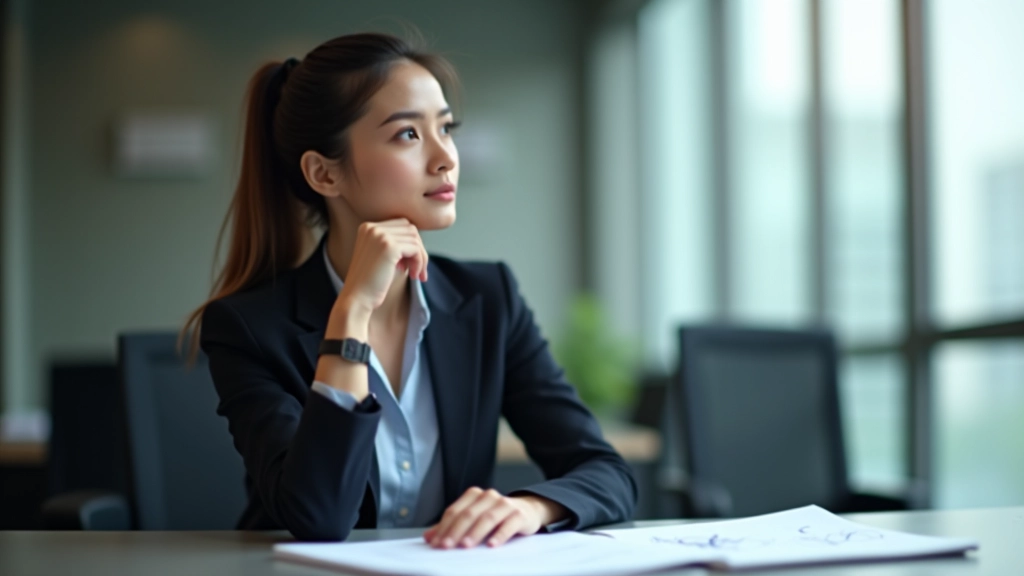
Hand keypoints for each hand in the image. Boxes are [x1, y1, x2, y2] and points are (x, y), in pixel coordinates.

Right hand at [336, 218, 428, 315]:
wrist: (356, 299)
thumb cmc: (370, 282)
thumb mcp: (380, 256)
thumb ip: (394, 243)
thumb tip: (419, 241)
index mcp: (368, 227)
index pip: (401, 225)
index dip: (410, 244)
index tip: (408, 264)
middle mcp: (372, 227)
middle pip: (410, 229)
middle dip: (418, 249)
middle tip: (417, 270)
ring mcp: (380, 235)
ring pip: (415, 239)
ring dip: (421, 258)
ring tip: (415, 275)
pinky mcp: (389, 247)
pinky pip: (416, 249)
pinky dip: (420, 263)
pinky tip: (413, 276)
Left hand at [422, 488, 567, 548]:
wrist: (527, 511)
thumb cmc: (496, 517)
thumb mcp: (473, 519)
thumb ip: (451, 527)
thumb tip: (429, 537)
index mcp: (474, 495)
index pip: (455, 511)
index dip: (444, 527)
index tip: (436, 543)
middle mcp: (489, 496)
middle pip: (469, 514)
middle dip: (455, 531)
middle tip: (447, 546)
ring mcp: (505, 504)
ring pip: (487, 518)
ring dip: (475, 533)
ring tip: (466, 546)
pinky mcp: (519, 514)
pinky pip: (509, 524)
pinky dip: (500, 535)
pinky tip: (492, 545)